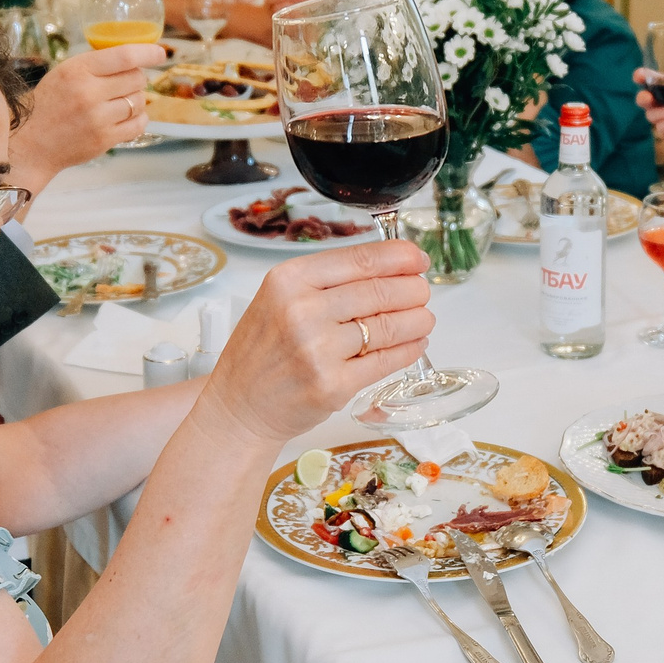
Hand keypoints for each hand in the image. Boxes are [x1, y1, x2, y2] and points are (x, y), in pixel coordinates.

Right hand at [14, 43, 169, 187]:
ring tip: (119, 102)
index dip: (147, 52)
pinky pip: (138, 124)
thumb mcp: (65, 73)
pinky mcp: (104, 140)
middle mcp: (89, 93)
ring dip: (136, 99)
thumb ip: (95, 65)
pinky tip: (127, 117)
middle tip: (125, 83)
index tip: (160, 53)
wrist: (31, 141)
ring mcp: (98, 118)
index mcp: (78, 70)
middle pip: (136, 78)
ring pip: (139, 101)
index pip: (124, 56)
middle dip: (137, 78)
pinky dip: (138, 119)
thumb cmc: (49, 103)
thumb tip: (135, 57)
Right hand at [199, 241, 434, 446]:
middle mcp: (302, 310)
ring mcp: (318, 350)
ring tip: (424, 318)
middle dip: (413, 289)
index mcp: (288, 280)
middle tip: (423, 292)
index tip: (418, 259)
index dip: (399, 258)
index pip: (360, 259)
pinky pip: (386, 361)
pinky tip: (415, 343)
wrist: (239, 405)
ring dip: (417, 320)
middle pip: (380, 291)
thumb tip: (388, 267)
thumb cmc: (262, 351)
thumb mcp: (279, 299)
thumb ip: (326, 282)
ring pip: (389, 326)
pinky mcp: (333, 385)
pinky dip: (408, 350)